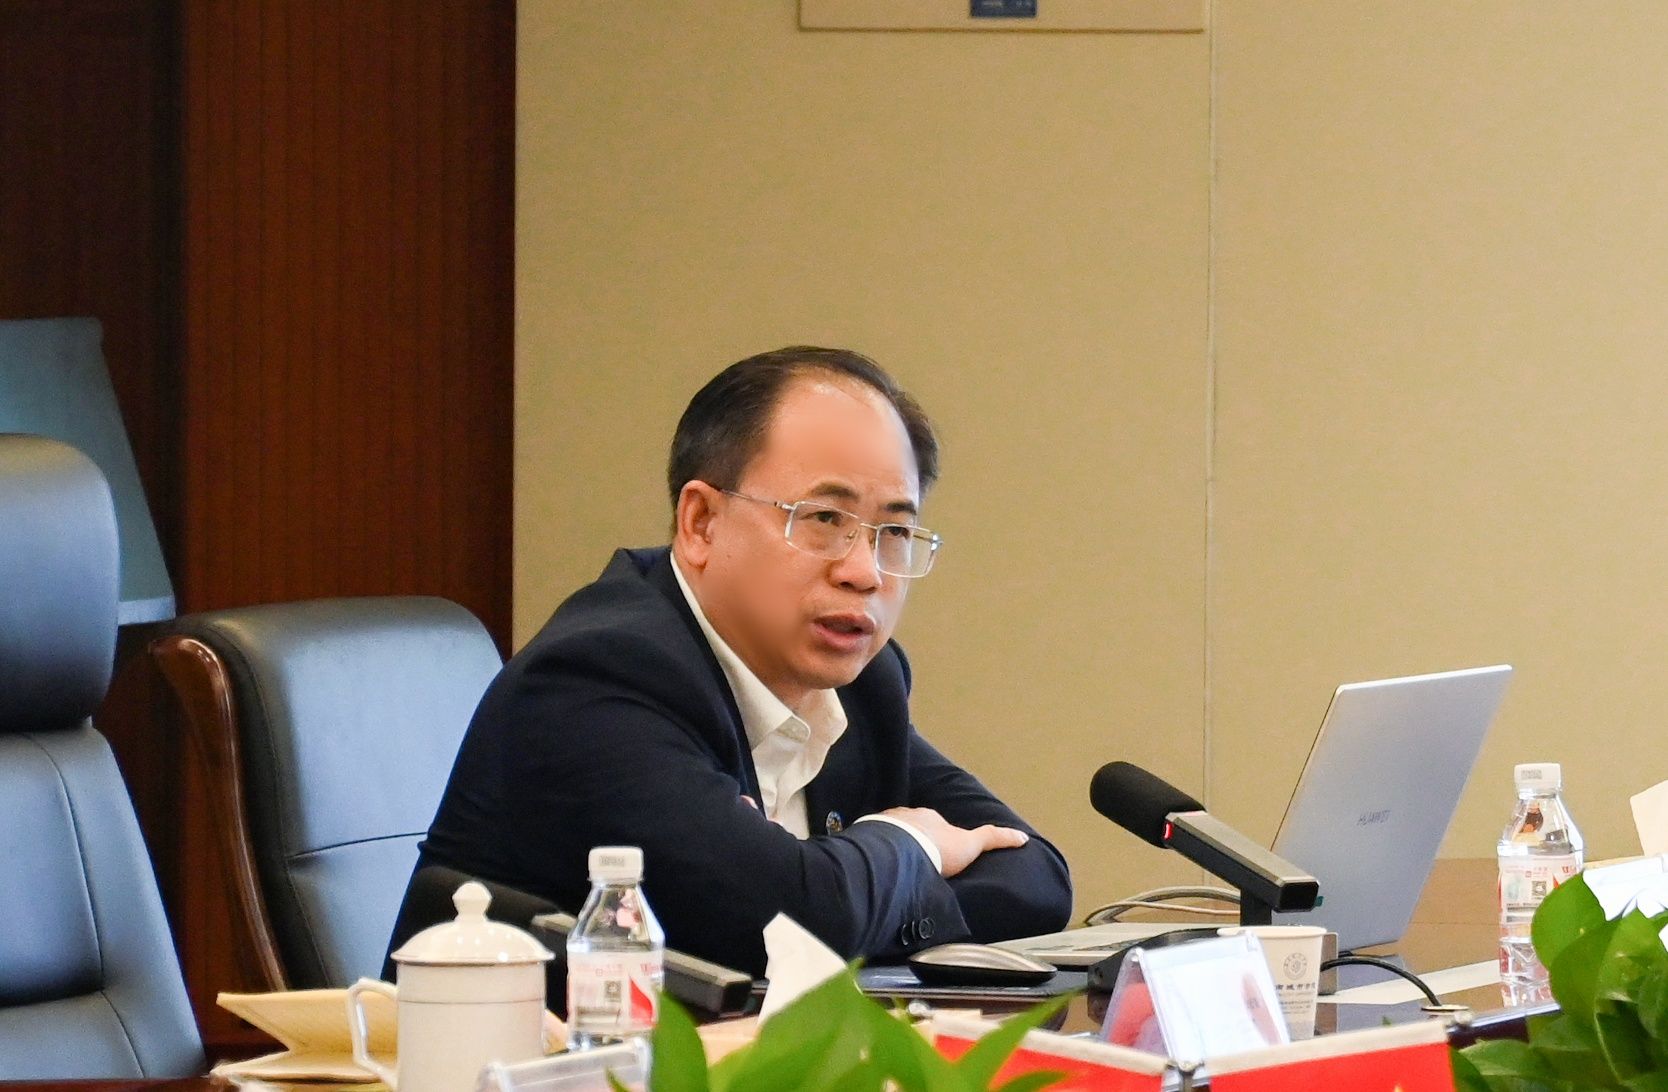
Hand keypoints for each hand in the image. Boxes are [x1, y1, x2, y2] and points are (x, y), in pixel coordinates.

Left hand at [879, 806, 1028, 877]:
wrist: (903, 852)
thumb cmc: (939, 848)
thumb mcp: (971, 845)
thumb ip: (994, 839)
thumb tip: (1022, 837)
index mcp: (931, 817)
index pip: (936, 825)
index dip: (937, 838)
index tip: (936, 851)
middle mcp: (908, 815)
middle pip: (912, 828)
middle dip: (914, 841)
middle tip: (915, 862)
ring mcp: (887, 824)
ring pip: (892, 834)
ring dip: (894, 847)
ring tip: (896, 869)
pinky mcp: (870, 836)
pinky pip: (874, 843)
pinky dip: (878, 852)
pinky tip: (880, 869)